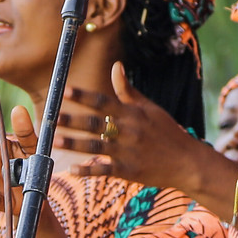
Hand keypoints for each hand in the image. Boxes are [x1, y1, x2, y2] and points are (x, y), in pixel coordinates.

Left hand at [56, 64, 212, 193]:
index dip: (83, 96)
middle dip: (72, 120)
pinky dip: (89, 170)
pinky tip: (72, 169)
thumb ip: (128, 90)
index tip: (64, 90)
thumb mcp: (150, 108)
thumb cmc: (167, 132)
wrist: (187, 162)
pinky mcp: (130, 171)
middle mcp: (128, 131)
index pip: (103, 101)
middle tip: (49, 117)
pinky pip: (105, 171)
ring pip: (96, 147)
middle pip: (95, 124)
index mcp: (132, 114)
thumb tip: (116, 66)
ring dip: (74, 143)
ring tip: (54, 140)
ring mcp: (128, 152)